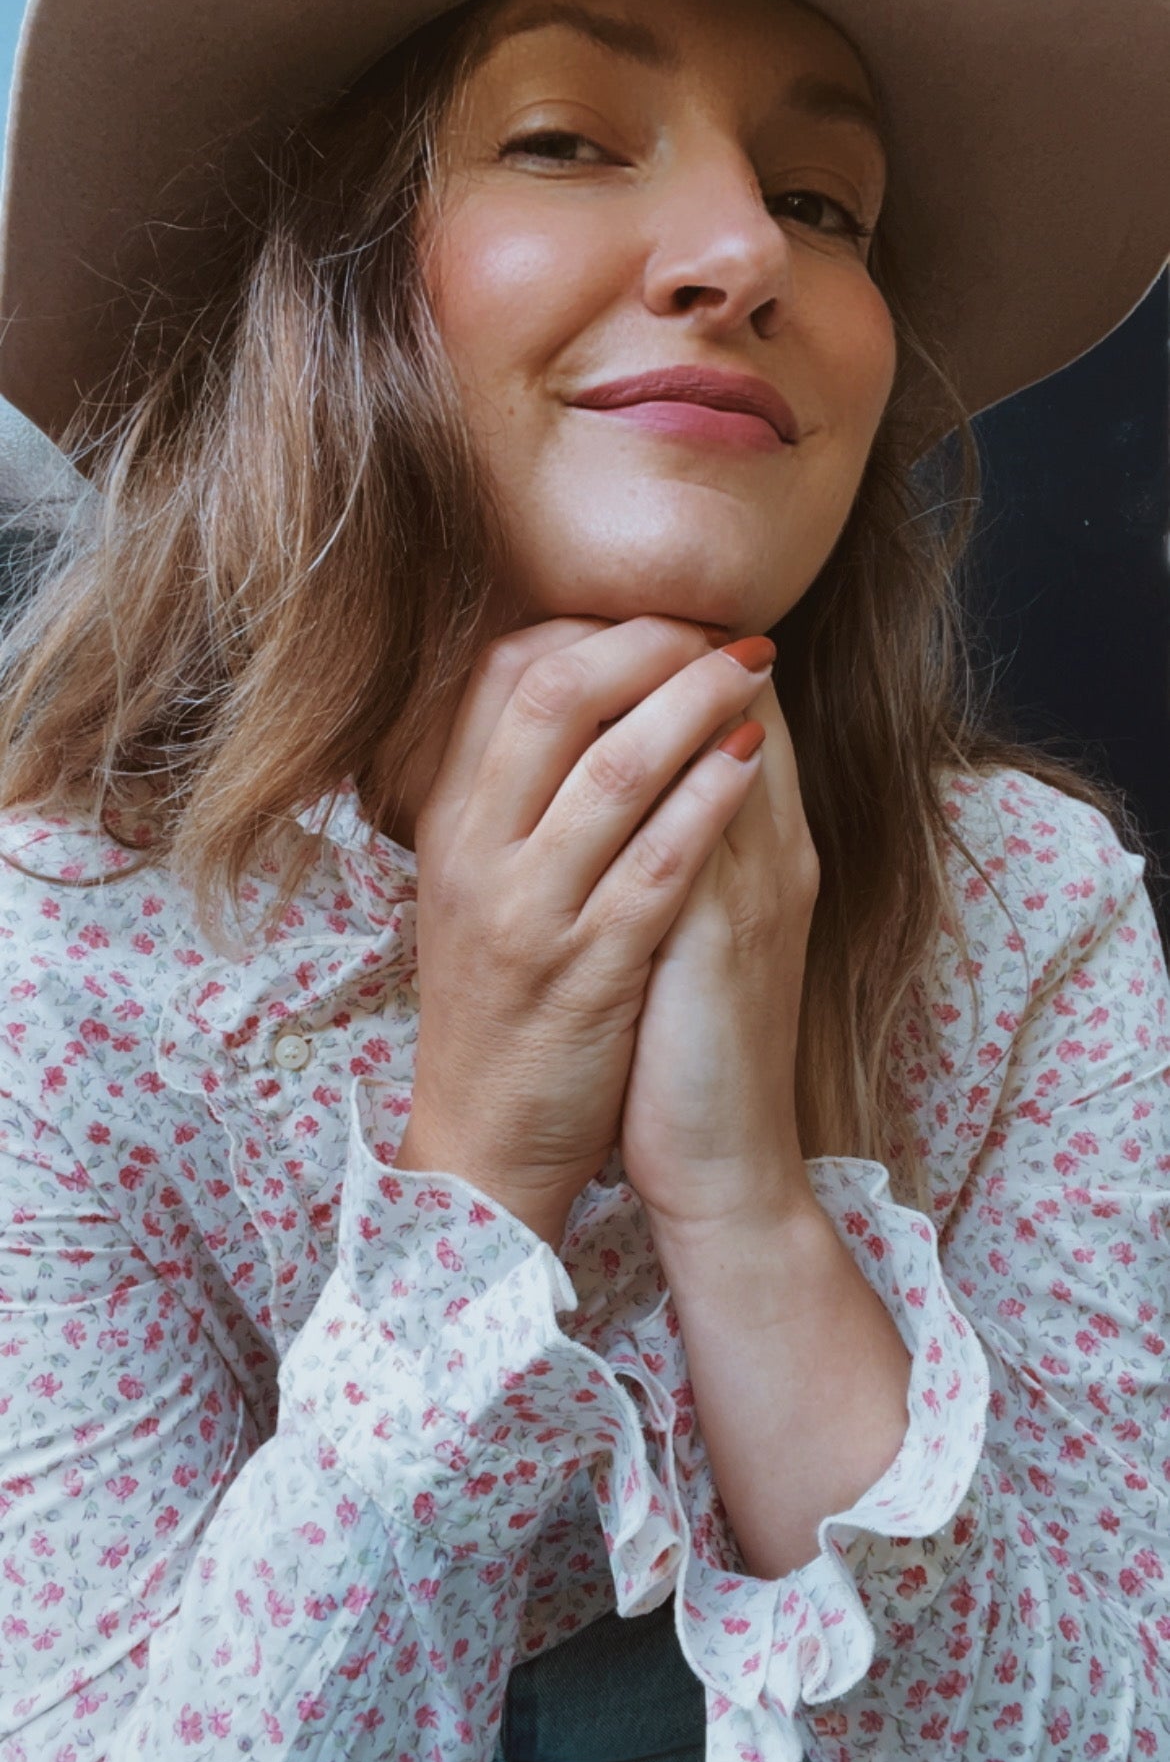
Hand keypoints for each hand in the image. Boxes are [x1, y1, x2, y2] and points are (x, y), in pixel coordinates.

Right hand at [395, 616, 777, 1242]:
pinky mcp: (590, 971)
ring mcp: (532, 913)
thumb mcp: (475, 887)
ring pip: (614, 768)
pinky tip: (754, 759)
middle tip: (715, 626)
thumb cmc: (499, 1005)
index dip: (585, 625)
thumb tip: (577, 687)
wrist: (485, 1144)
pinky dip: (712, 798)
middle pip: (553, 695)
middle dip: (646, 643)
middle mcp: (477, 856)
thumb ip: (512, 794)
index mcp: (448, 825)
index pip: (499, 676)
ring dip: (695, 701)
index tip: (655, 616)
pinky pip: (659, 862)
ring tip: (753, 667)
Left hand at [618, 679, 820, 1245]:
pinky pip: (693, 816)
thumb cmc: (689, 1044)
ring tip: (581, 644)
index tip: (606, 623)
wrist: (726, 1165)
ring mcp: (756, 890)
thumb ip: (669, 846)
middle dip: (662, 643)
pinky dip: (643, 768)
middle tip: (594, 608)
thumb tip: (612, 771)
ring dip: (651, 685)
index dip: (668, 652)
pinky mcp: (721, 937)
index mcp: (766, 851)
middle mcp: (774, 854)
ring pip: (720, 737)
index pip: (736, 704)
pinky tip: (573, 737)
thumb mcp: (687, 928)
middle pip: (736, 697)